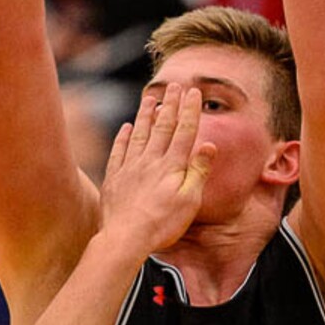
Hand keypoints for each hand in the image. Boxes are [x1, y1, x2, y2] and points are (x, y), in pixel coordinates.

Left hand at [100, 85, 215, 256]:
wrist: (125, 238)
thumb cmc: (162, 223)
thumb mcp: (189, 201)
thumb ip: (198, 171)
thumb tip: (210, 145)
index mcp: (171, 166)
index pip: (184, 131)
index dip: (189, 110)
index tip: (193, 92)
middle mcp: (150, 161)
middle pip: (163, 127)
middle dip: (170, 104)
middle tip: (175, 85)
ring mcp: (130, 167)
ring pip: (140, 134)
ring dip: (146, 115)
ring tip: (150, 98)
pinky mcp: (114, 177)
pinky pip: (119, 151)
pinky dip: (123, 137)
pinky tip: (126, 127)